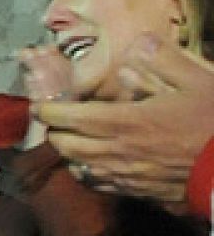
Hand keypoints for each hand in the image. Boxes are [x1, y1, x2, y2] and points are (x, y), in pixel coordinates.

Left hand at [36, 34, 213, 205]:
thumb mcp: (196, 80)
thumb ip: (163, 61)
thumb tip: (139, 45)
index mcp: (124, 121)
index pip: (68, 117)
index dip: (48, 111)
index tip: (39, 104)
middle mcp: (114, 151)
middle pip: (64, 144)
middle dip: (54, 131)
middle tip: (54, 119)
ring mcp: (121, 175)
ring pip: (76, 166)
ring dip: (67, 152)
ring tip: (70, 139)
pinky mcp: (132, 191)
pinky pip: (96, 183)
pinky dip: (86, 172)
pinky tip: (91, 164)